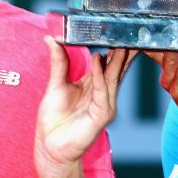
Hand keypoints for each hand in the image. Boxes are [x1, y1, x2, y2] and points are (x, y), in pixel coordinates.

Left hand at [35, 37, 137, 175]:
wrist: (50, 147)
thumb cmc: (54, 120)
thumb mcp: (56, 84)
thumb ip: (58, 61)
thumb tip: (53, 38)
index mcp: (94, 85)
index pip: (108, 63)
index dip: (113, 48)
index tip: (116, 30)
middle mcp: (103, 93)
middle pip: (116, 68)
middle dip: (122, 51)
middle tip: (128, 31)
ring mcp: (104, 104)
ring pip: (113, 77)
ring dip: (116, 59)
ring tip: (117, 42)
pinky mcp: (101, 115)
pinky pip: (103, 92)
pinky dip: (100, 76)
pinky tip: (98, 61)